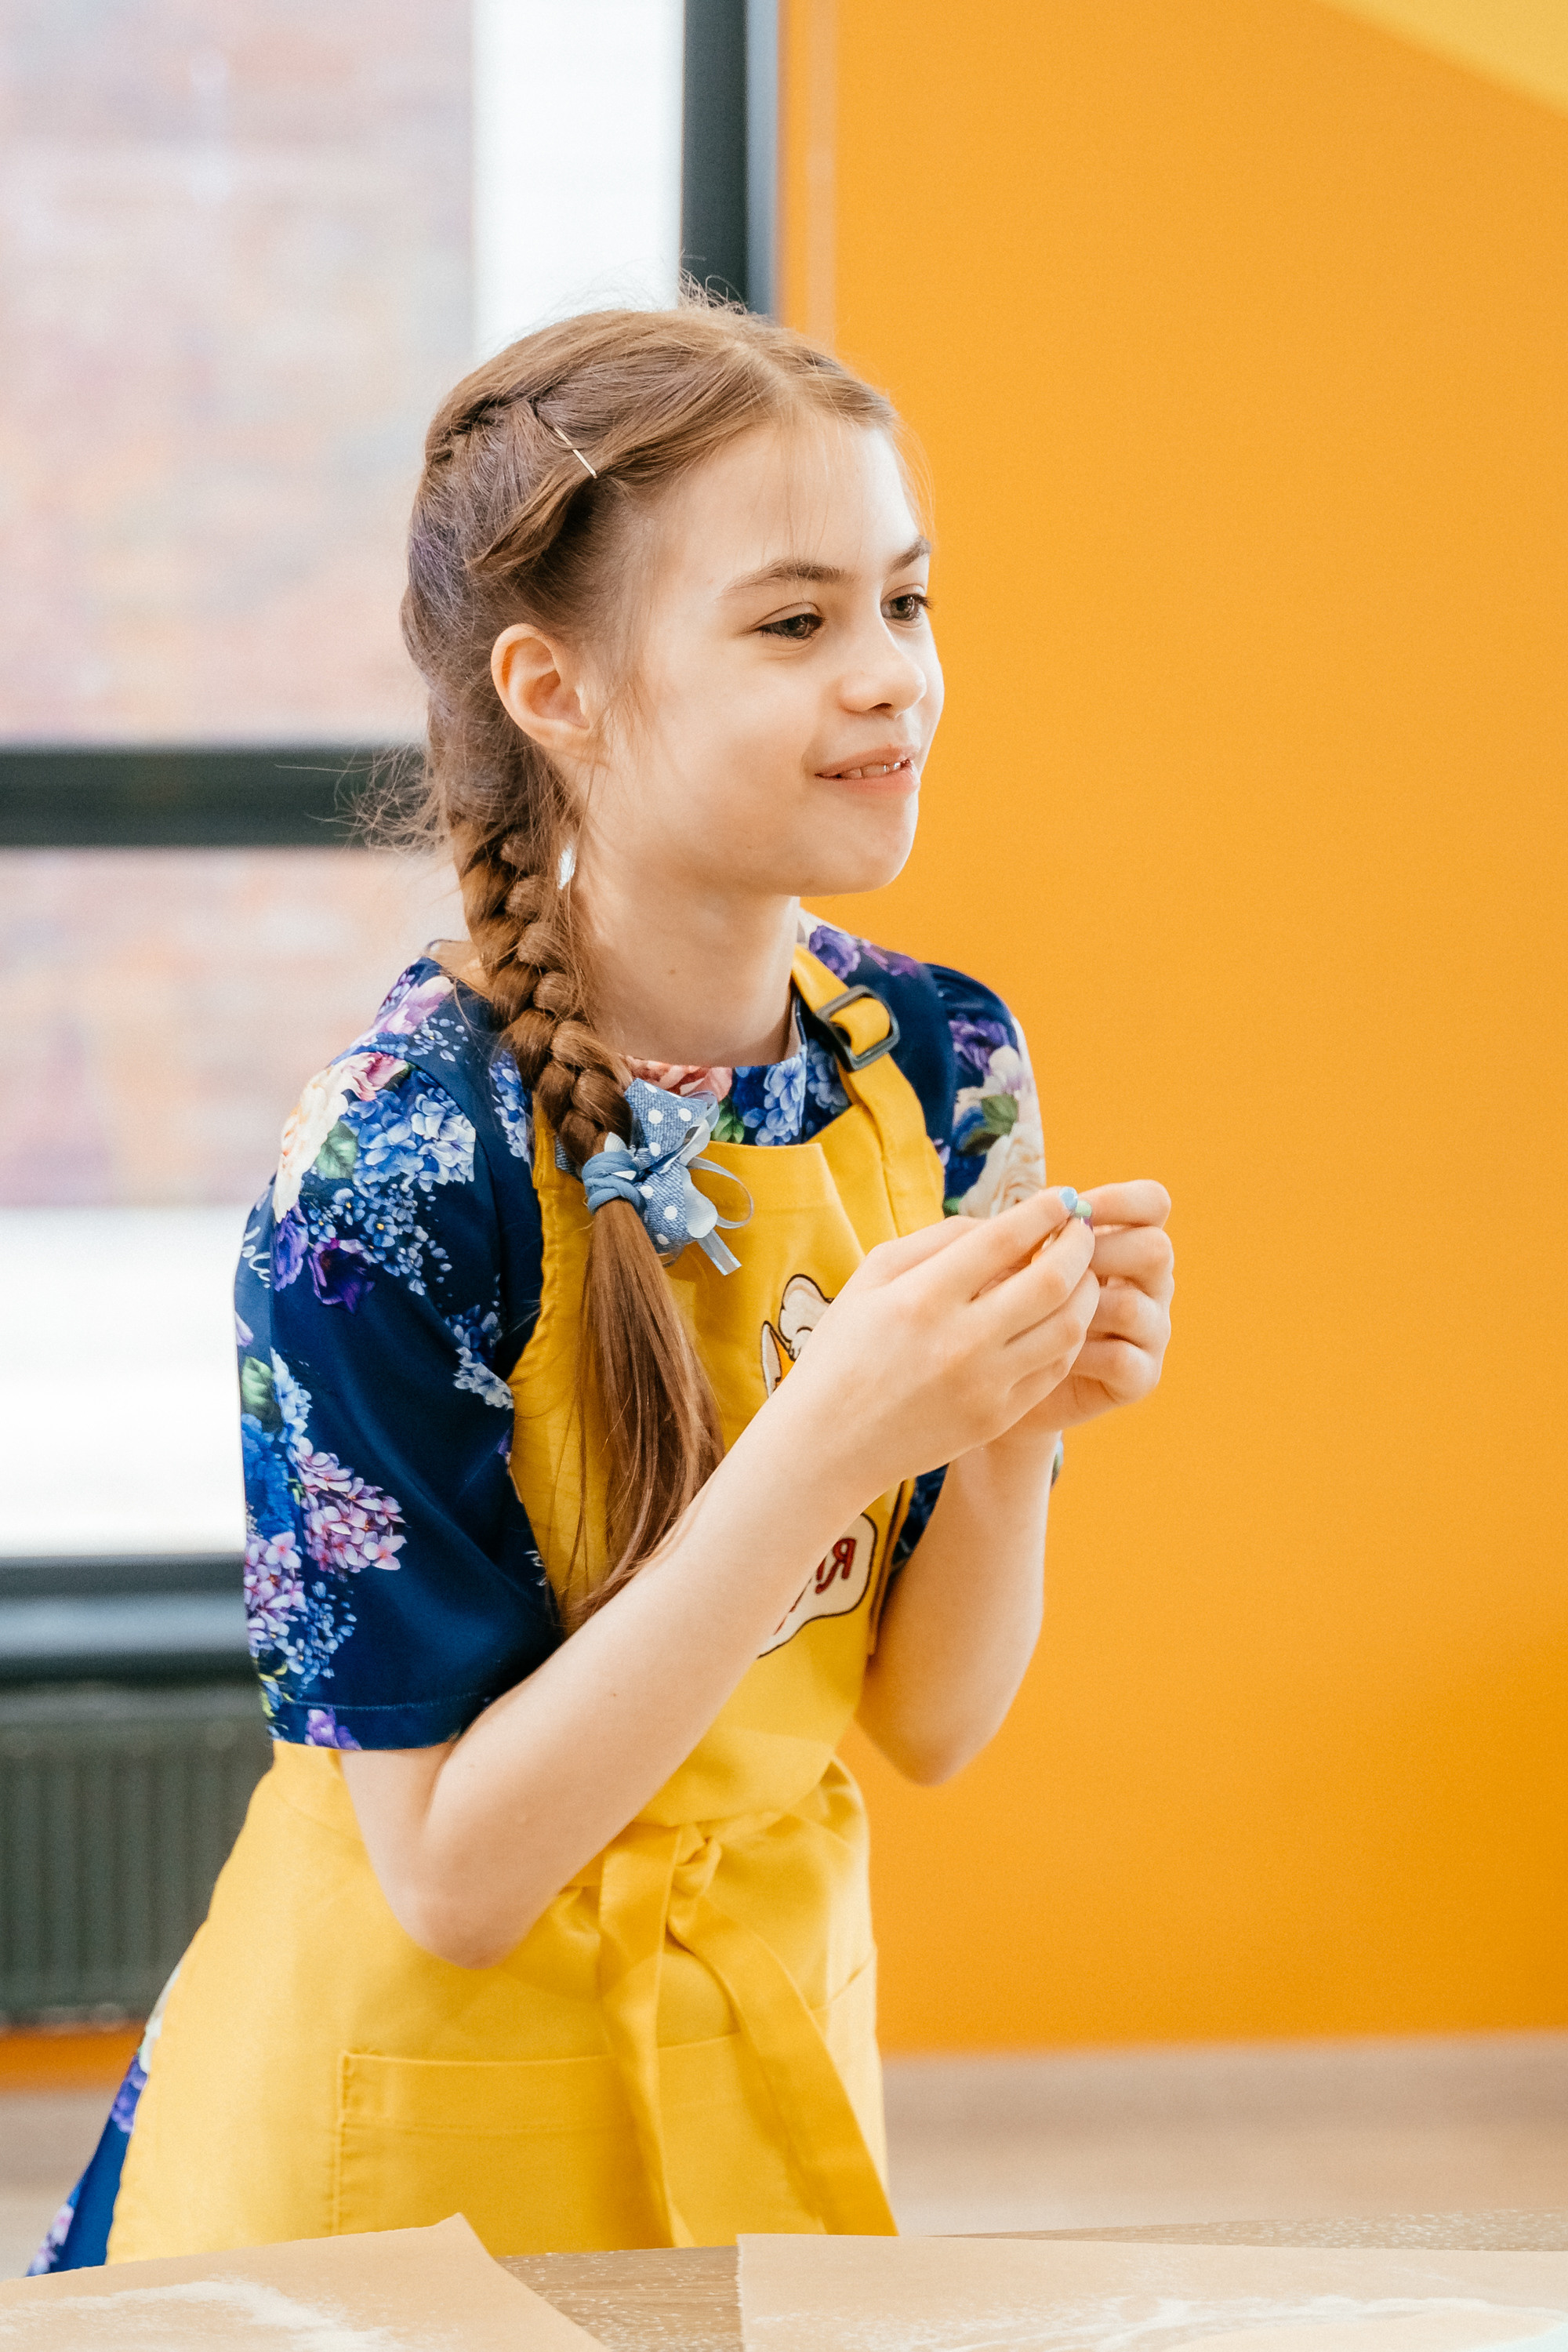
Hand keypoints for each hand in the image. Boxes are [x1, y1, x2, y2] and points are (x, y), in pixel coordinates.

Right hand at [774, 1186, 1099, 1496]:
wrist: (827, 1445)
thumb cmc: (843, 1350)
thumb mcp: (870, 1277)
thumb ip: (936, 1241)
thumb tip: (1000, 1224)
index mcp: (921, 1297)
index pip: (1006, 1238)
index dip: (1046, 1210)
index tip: (1063, 1198)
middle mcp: (959, 1341)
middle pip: (1052, 1279)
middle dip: (1080, 1244)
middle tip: (1083, 1228)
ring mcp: (983, 1384)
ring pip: (1068, 1326)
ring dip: (1086, 1290)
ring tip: (1081, 1272)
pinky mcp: (996, 1417)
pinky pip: (1055, 1367)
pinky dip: (1068, 1335)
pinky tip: (1060, 1317)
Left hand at [1009, 1179, 1172, 1437]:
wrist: (998, 1382)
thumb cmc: (1003, 1308)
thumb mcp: (1013, 1262)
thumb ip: (1033, 1234)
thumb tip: (1042, 1211)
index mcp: (1128, 1242)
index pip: (1152, 1203)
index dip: (1120, 1199)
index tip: (1073, 1209)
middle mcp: (1150, 1283)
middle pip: (1156, 1250)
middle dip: (1099, 1252)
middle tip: (1049, 1266)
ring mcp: (1151, 1331)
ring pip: (1134, 1306)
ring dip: (1078, 1308)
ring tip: (1032, 1317)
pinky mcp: (1141, 1377)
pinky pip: (1122, 1359)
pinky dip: (1079, 1355)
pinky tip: (1041, 1355)